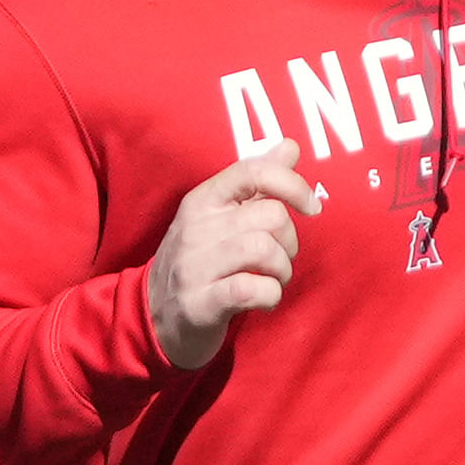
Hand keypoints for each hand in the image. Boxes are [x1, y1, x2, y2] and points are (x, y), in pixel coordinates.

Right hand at [146, 141, 322, 370]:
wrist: (154, 317)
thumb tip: (290, 146)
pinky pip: (253, 290)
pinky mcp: (200, 303)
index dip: (293, 185)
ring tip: (272, 279)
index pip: (253, 171)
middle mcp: (196, 228)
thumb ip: (256, 183)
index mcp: (203, 200)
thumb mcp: (220, 217)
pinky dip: (270, 296)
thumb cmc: (199, 263)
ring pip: (264, 250)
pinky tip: (263, 299)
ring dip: (282, 270)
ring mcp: (195, 266)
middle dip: (289, 242)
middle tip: (279, 259)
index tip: (311, 207)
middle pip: (270, 216)